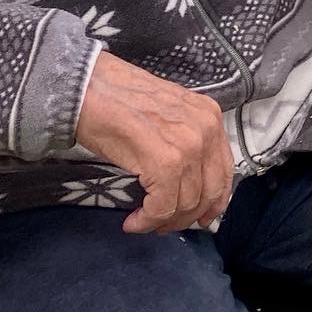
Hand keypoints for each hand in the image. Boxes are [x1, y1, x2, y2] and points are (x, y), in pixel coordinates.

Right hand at [76, 52, 232, 234]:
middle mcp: (206, 130)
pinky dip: (147, 220)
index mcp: (210, 116)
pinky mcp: (164, 163)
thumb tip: (189, 179)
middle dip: (186, 216)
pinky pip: (162, 207)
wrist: (88, 87)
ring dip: (163, 221)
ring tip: (142, 221)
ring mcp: (188, 146)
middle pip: (209, 192)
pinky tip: (133, 221)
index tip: (200, 218)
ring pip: (186, 203)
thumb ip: (185, 139)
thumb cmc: (119, 97)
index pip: (223, 171)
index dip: (213, 201)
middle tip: (163, 225)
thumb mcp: (168, 112)